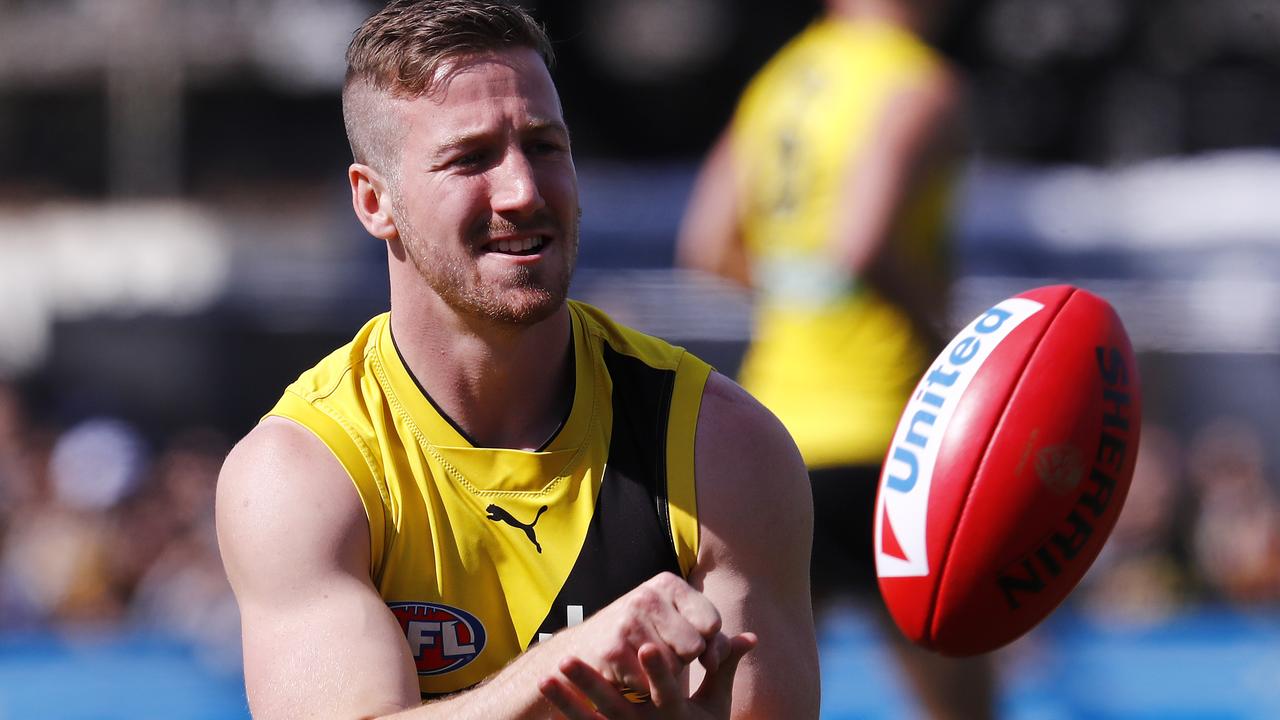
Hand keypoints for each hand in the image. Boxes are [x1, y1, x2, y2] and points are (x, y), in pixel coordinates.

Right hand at [534, 573, 742, 714]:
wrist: (577, 655)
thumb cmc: (639, 642)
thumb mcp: (677, 630)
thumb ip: (715, 638)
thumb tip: (752, 641)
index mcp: (667, 583)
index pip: (711, 622)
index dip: (710, 646)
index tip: (698, 656)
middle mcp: (647, 595)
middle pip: (694, 646)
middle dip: (685, 661)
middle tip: (666, 659)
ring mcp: (628, 620)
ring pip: (674, 666)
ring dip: (664, 677)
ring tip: (647, 667)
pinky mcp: (613, 649)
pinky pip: (650, 681)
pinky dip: (645, 688)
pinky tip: (633, 678)